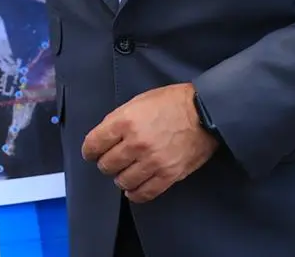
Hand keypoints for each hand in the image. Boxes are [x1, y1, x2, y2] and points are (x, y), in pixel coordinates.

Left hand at [81, 82, 218, 202]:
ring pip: (123, 181)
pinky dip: (135, 194)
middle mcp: (136, 143)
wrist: (205, 112)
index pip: (94, 144)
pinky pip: (144, 193)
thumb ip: (119, 119)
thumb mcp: (139, 101)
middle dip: (106, 163)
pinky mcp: (168, 175)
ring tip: (125, 172)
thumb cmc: (172, 102)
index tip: (91, 152)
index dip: (89, 150)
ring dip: (120, 178)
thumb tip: (105, 137)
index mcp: (126, 121)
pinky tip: (133, 189)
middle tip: (111, 160)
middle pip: (106, 165)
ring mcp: (153, 161)